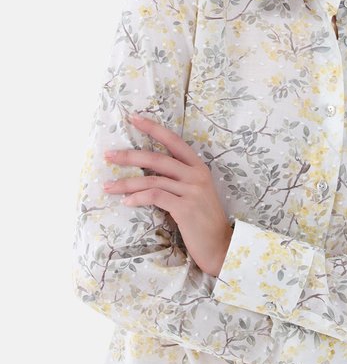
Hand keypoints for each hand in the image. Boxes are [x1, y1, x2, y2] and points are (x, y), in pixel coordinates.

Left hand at [102, 113, 232, 277]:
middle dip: (130, 156)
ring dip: (126, 184)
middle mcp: (196, 175)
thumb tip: (146, 173)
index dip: (153, 128)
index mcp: (199, 167)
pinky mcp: (185, 208)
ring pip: (152, 180)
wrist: (221, 245)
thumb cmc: (203, 221)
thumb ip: (177, 180)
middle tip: (108, 155)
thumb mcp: (194, 193)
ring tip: (108, 187)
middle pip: (158, 159)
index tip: (133, 117)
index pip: (174, 141)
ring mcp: (192, 191)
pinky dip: (138, 198)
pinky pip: (155, 197)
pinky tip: (126, 202)